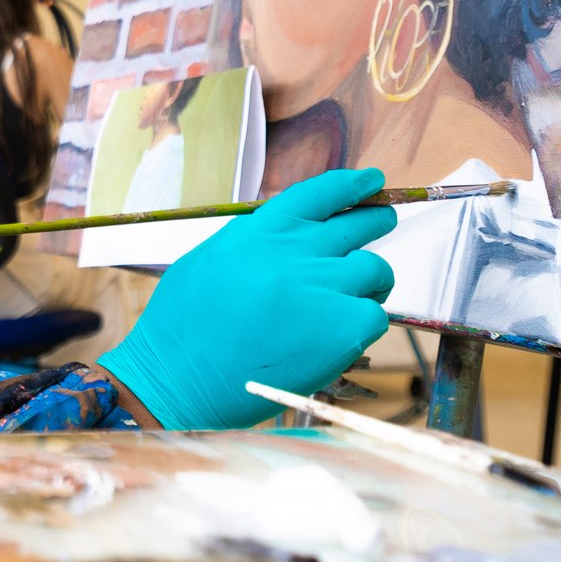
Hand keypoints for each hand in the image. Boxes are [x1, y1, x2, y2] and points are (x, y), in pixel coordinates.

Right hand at [98, 166, 397, 430]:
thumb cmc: (182, 327)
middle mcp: (294, 252)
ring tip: (356, 299)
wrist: (178, 380)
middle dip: (376, 221)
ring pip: (375, 270)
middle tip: (382, 223)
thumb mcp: (211, 260)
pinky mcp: (341, 330)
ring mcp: (320, 289)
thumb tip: (292, 240)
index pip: (321, 193)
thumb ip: (255, 244)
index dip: (353, 185)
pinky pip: (375, 316)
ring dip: (370, 284)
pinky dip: (364, 325)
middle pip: (358, 226)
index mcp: (259, 232)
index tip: (372, 182)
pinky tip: (342, 338)